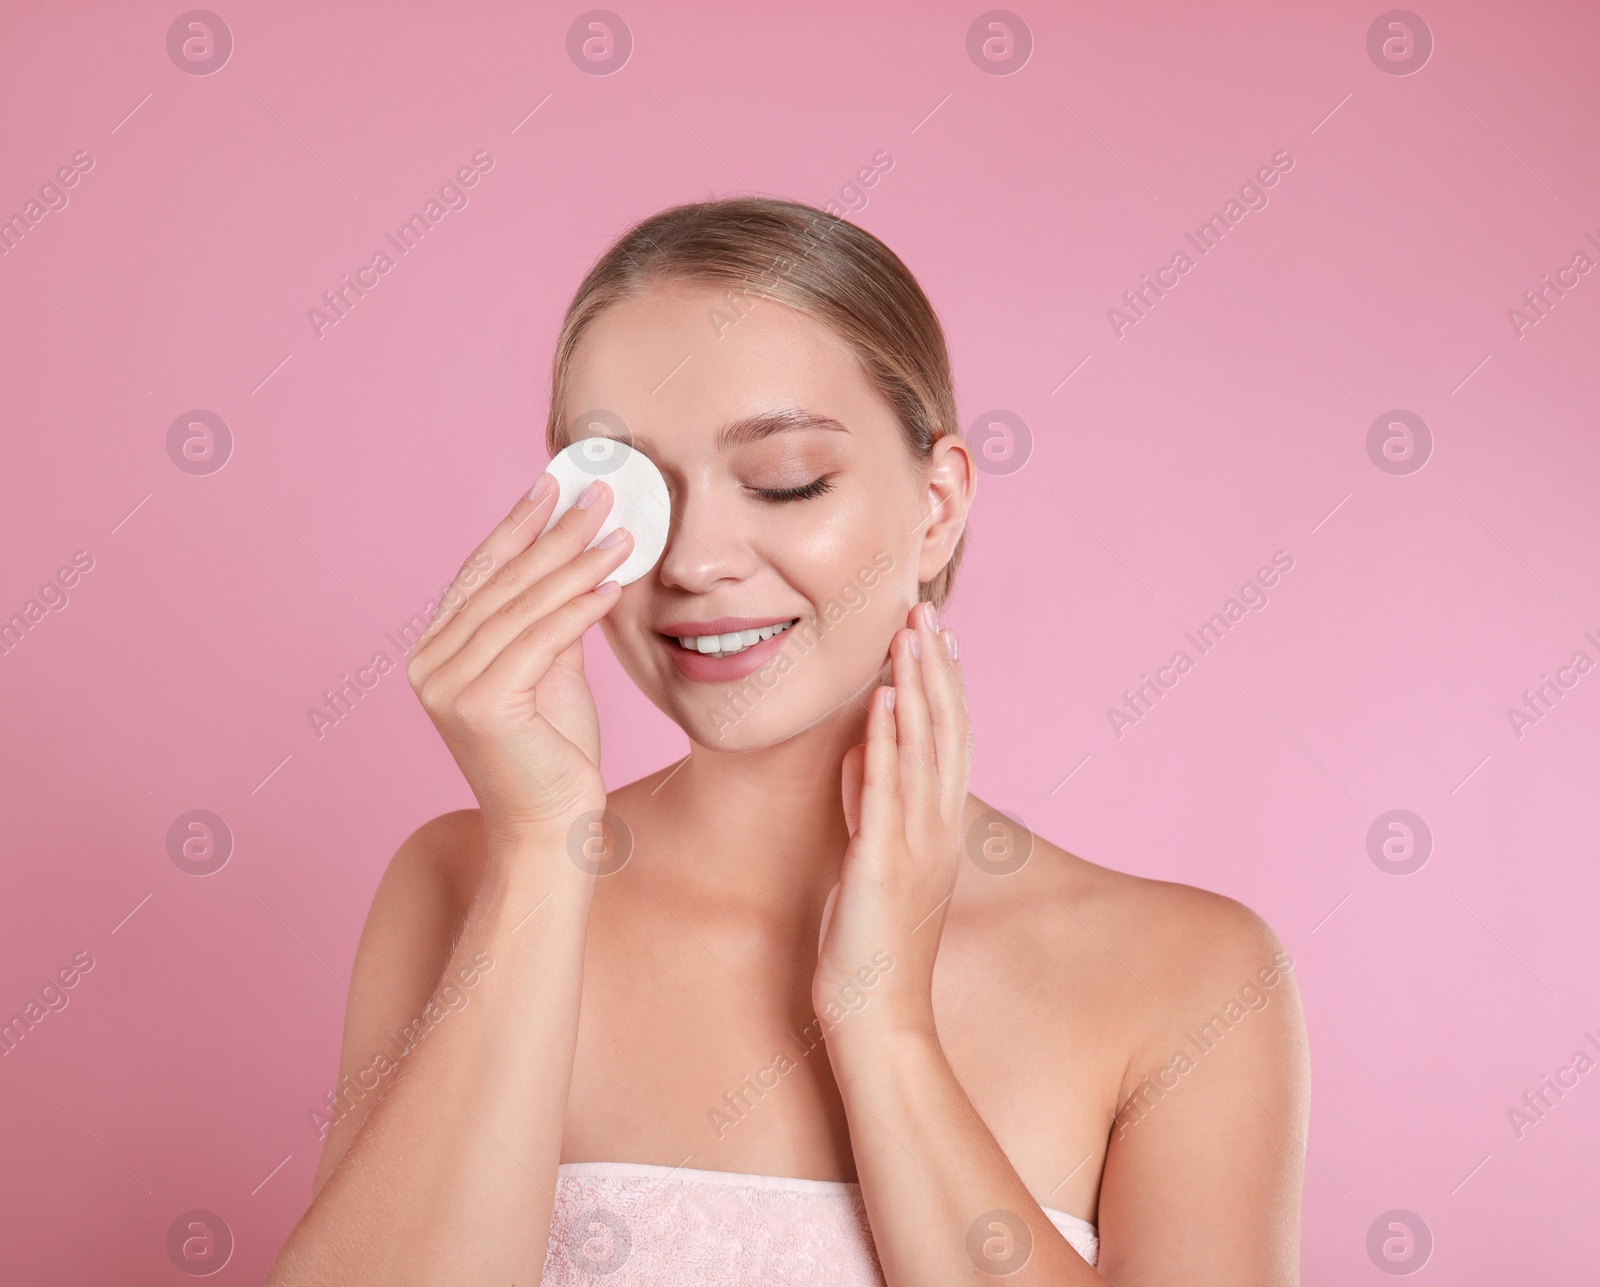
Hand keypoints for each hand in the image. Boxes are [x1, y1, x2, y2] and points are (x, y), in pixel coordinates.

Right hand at [405, 474, 634, 852]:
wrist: (551, 832)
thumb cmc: (553, 756)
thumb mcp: (550, 672)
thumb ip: (549, 621)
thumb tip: (574, 561)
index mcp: (437, 652)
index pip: (482, 574)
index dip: (519, 526)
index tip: (554, 484)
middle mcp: (430, 665)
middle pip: (503, 582)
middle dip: (556, 533)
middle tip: (601, 494)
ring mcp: (448, 686)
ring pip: (524, 606)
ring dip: (577, 563)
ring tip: (621, 532)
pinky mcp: (480, 705)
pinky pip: (542, 640)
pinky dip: (580, 607)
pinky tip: (613, 583)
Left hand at [813, 601, 969, 1051]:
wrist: (879, 1022)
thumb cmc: (873, 951)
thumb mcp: (872, 866)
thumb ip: (870, 808)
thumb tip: (860, 755)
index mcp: (939, 829)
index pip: (949, 741)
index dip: (944, 685)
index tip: (936, 636)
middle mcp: (938, 829)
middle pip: (945, 732)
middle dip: (934, 668)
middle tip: (926, 611)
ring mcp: (917, 845)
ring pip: (923, 750)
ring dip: (915, 686)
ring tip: (908, 632)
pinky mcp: (884, 865)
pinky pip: (887, 792)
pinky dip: (886, 742)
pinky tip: (882, 700)